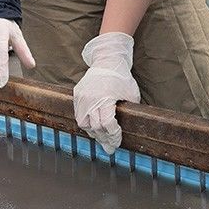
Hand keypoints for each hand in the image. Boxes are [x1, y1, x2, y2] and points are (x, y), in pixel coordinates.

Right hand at [73, 32, 139, 154]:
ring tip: (102, 138)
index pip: (107, 123)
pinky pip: (79, 114)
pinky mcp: (77, 95)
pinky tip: (94, 128)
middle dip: (104, 139)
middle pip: (95, 126)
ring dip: (94, 133)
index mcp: (105, 97)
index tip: (118, 140)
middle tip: (110, 148)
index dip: (113, 135)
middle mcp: (91, 98)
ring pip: (84, 123)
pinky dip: (86, 123)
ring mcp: (82, 97)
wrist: (107, 60)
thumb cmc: (121, 76)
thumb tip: (131, 128)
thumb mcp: (131, 93)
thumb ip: (128, 110)